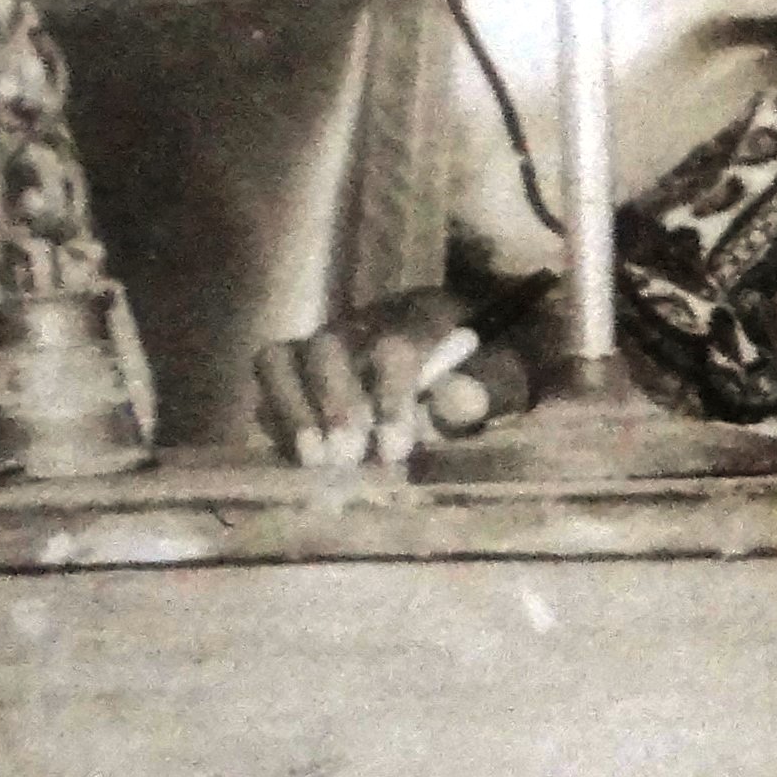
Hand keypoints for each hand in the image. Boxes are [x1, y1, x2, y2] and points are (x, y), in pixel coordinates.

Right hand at [253, 285, 526, 469]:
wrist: (468, 348)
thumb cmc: (488, 363)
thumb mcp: (507, 374)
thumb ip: (490, 387)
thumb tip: (457, 402)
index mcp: (420, 315)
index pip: (394, 348)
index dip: (389, 399)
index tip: (396, 449)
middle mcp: (362, 323)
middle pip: (326, 347)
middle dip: (333, 405)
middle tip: (347, 456)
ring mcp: (324, 342)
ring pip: (281, 357)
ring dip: (291, 411)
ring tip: (313, 461)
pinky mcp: (298, 365)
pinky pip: (269, 382)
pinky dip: (276, 419)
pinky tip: (298, 458)